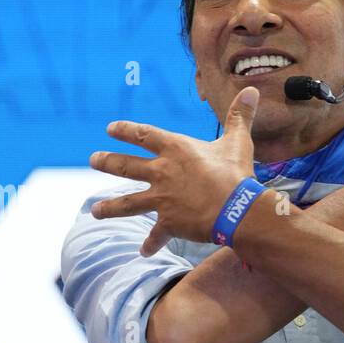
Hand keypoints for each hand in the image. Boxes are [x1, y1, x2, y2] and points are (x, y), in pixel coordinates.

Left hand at [88, 87, 260, 255]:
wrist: (235, 210)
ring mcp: (162, 198)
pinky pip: (156, 235)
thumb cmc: (236, 174)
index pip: (144, 135)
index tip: (110, 129)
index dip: (126, 130)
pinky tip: (143, 252)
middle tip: (92, 160)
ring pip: (128, 203)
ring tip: (95, 211)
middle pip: (126, 166)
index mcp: (176, 149)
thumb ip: (240, 116)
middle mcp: (162, 172)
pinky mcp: (168, 222)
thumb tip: (251, 90)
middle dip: (106, 162)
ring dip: (110, 207)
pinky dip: (150, 243)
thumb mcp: (238, 142)